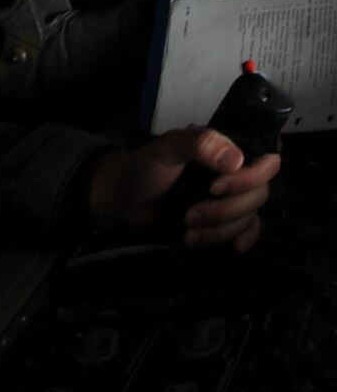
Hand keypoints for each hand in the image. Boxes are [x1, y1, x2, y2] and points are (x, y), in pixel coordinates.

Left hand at [87, 127, 280, 252]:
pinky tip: (232, 247)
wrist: (125, 202)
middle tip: (191, 214)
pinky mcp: (226, 219)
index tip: (217, 187)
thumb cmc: (144, 169)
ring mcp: (232, 196)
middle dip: (226, 209)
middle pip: (260, 192)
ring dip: (222, 228)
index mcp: (225, 147)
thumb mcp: (166, 149)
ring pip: (251, 215)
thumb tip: (236, 160)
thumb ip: (198, 144)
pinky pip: (250, 230)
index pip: (266, 157)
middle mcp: (234, 170)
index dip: (252, 176)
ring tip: (188, 230)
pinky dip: (242, 238)